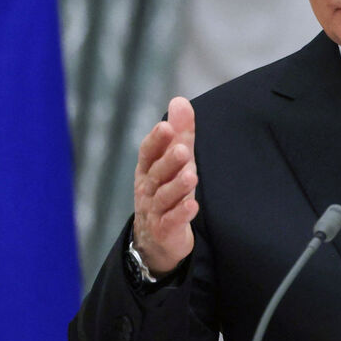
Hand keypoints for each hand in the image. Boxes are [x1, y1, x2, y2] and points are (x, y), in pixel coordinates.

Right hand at [132, 97, 198, 274]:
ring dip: (177, 186)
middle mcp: (148, 189)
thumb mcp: (173, 162)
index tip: (165, 126)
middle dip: (168, 161)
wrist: (156, 240)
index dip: (155, 140)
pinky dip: (181, 214)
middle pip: (156, 174)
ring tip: (191, 175)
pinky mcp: (165, 231)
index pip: (148, 153)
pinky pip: (172, 222)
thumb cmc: (166, 192)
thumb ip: (180, 134)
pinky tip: (193, 206)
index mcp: (147, 170)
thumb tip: (180, 100)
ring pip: (164, 197)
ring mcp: (154, 211)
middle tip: (181, 149)